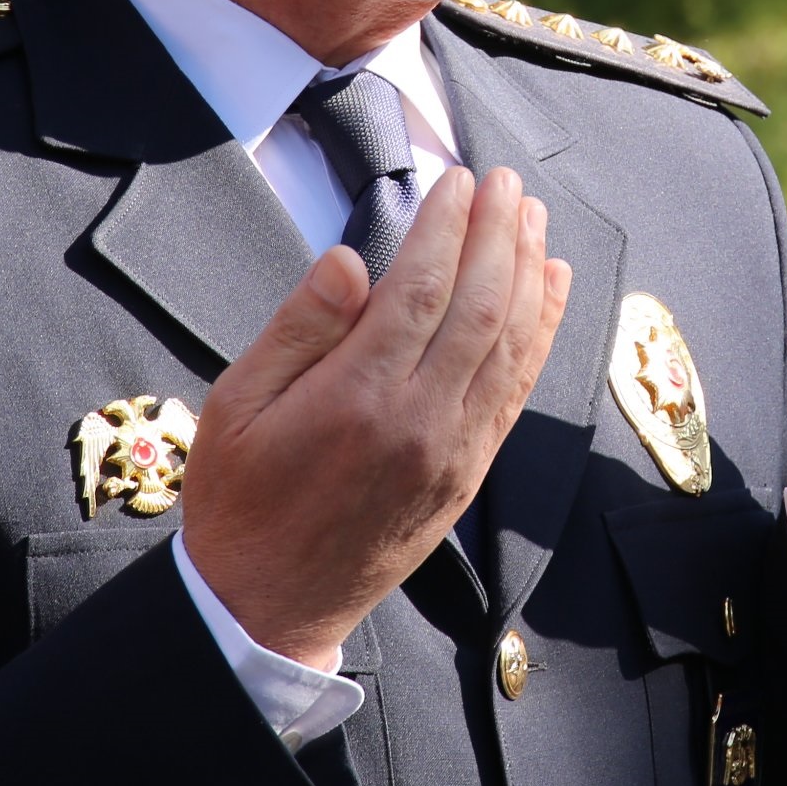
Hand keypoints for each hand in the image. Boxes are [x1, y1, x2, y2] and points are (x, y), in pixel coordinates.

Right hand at [178, 168, 569, 669]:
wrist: (270, 604)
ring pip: (509, 346)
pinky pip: (516, 391)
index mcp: (356, 400)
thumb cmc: (241, 501)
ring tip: (532, 217)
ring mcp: (453, 453)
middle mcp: (419, 424)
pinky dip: (541, 333)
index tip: (455, 181)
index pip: (420, 290)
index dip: (445, 228)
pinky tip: (550, 290)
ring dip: (529, 274)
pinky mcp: (468, 476)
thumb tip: (348, 260)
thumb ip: (297, 329)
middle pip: (479, 308)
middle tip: (503, 182)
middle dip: (498, 235)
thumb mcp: (236, 406)